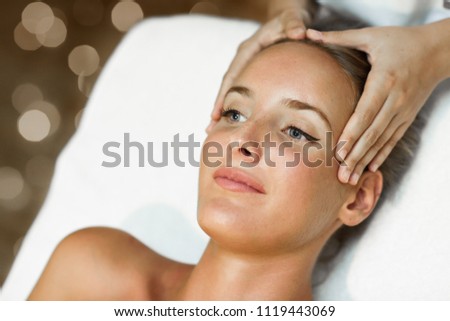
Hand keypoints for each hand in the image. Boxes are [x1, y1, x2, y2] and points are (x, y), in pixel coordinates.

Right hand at [208, 6, 310, 132]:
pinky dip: (238, 104)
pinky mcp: (254, 70)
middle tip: (209, 128)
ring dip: (224, 107)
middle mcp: (244, 58)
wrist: (291, 17)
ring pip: (232, 88)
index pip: (232, 75)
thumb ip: (294, 24)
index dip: (223, 95)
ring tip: (215, 129)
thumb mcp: (293, 17)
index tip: (216, 113)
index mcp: (248, 49)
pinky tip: (237, 120)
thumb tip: (300, 33)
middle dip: (218, 106)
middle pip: (227, 85)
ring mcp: (247, 65)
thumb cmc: (291, 18)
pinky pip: (243, 88)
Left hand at [307, 24, 445, 184]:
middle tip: (341, 175)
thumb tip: (311, 33)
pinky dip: (382, 154)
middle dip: (356, 155)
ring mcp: (403, 110)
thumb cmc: (402, 41)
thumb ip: (341, 37)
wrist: (438, 50)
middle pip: (373, 132)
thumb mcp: (372, 35)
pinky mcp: (408, 116)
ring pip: (382, 140)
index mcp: (385, 80)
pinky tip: (371, 168)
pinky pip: (393, 139)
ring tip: (351, 178)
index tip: (339, 151)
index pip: (366, 112)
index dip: (352, 133)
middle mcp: (396, 99)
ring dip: (366, 160)